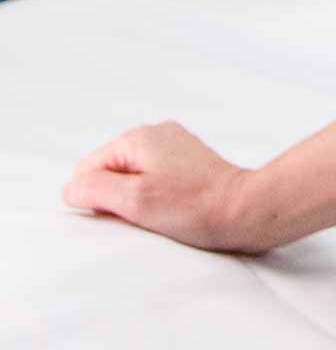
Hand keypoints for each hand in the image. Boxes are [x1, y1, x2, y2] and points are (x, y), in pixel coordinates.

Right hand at [62, 121, 262, 253]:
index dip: (98, 199)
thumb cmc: (195, 207)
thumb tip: (73, 188)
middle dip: (119, 200)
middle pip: (110, 174)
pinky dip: (159, 201)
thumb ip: (93, 190)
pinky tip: (175, 211)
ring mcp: (176, 149)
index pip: (88, 170)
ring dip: (139, 203)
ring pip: (133, 182)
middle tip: (147, 214)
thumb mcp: (133, 199)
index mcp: (139, 137)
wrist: (247, 210)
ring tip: (164, 213)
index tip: (127, 210)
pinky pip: (156, 184)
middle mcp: (158, 135)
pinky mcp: (190, 166)